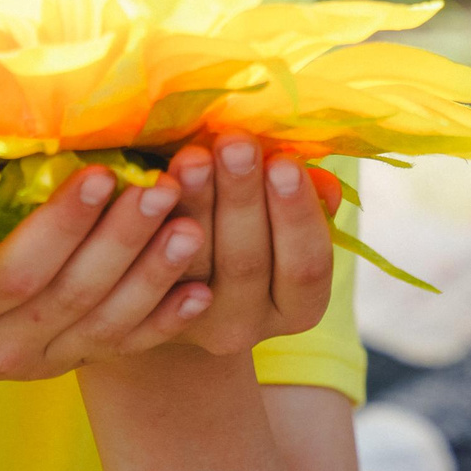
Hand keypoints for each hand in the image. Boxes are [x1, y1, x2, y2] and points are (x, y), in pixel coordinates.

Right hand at [0, 158, 211, 407]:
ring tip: (194, 222)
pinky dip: (165, 320)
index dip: (61, 227)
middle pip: (74, 295)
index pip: (16, 271)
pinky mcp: (66, 361)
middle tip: (165, 185)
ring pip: (107, 323)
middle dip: (123, 240)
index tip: (98, 173)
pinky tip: (205, 287)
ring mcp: (39, 360)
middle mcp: (1, 345)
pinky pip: (121, 345)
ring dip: (155, 275)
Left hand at [158, 137, 338, 355]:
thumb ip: (302, 200)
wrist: (177, 282)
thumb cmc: (245, 227)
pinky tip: (150, 182)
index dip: (297, 216)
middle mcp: (250, 326)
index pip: (306, 266)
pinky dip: (149, 222)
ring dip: (195, 203)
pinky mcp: (147, 314)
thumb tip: (323, 183)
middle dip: (242, 197)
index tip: (284, 163)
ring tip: (192, 156)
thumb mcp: (281, 217)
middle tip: (235, 144)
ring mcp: (194, 325)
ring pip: (193, 261)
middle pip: (247, 261)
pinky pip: (147, 265)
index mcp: (298, 306)